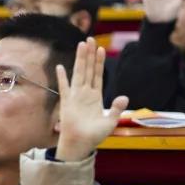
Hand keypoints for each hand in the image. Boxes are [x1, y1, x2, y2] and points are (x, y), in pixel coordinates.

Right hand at [54, 38, 128, 161]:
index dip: (99, 62)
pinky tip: (60, 67)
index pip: (98, 75)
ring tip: (81, 45)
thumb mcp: (110, 122)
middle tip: (90, 38)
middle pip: (88, 69)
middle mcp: (85, 93)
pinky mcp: (67, 103)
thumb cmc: (94, 136)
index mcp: (96, 97)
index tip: (100, 48)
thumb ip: (116, 109)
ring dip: (80, 59)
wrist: (80, 145)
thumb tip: (124, 96)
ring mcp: (75, 97)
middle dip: (89, 54)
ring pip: (78, 73)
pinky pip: (64, 88)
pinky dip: (62, 78)